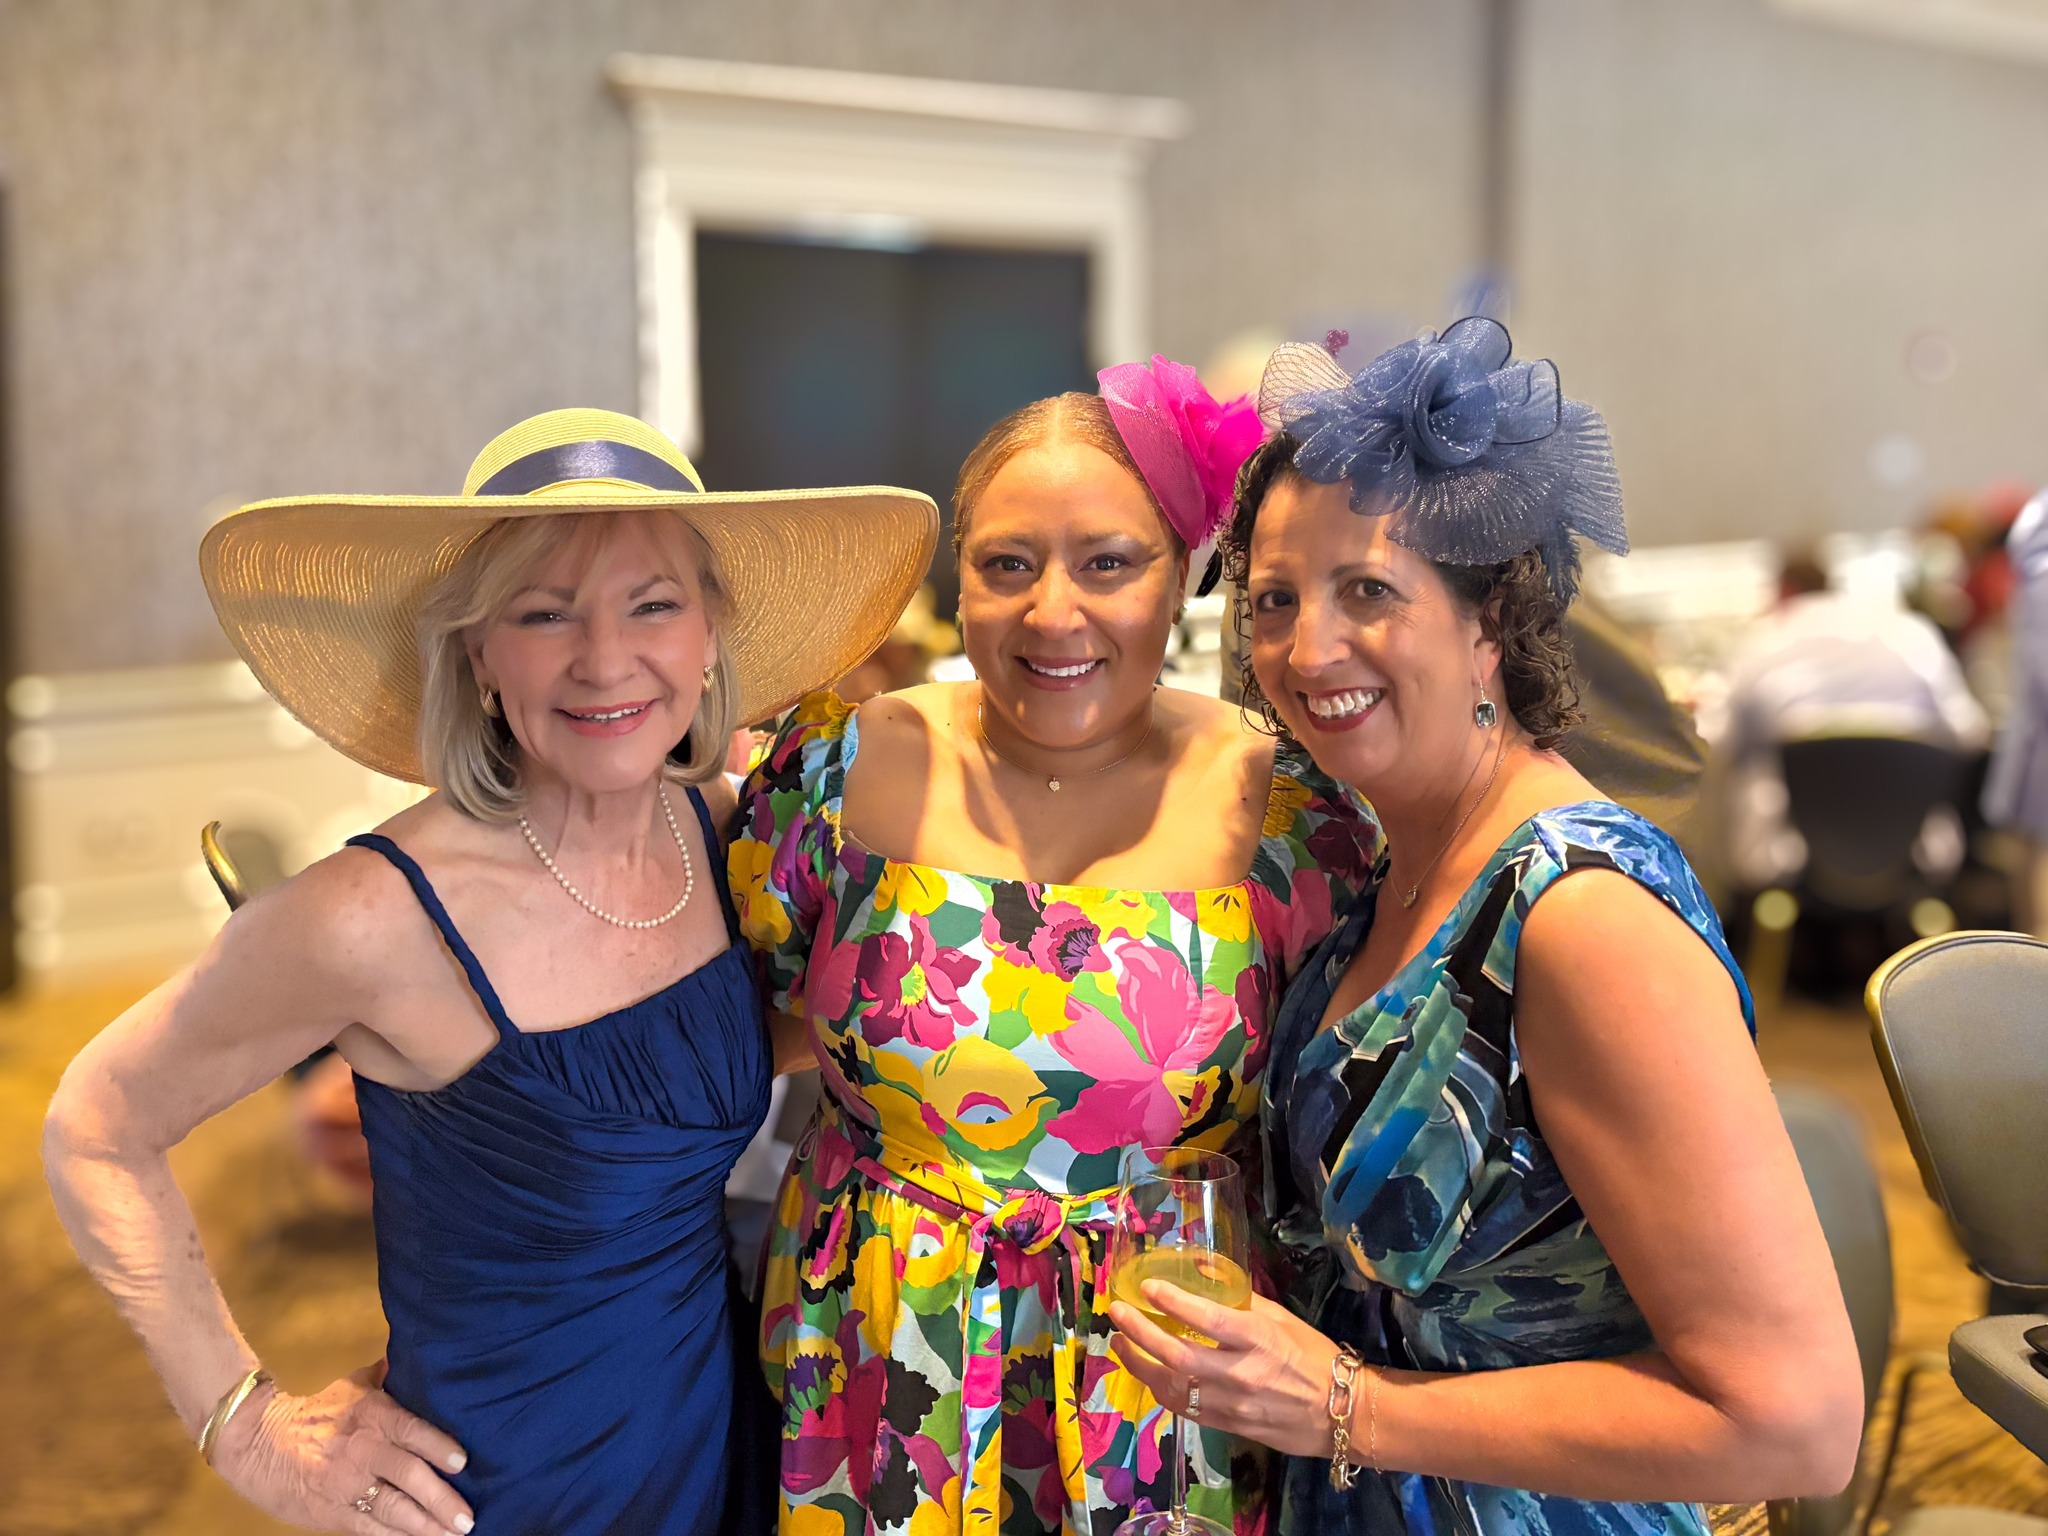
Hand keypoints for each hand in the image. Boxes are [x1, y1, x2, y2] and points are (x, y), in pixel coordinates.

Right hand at [211, 1364, 474, 1534]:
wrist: (255, 1443)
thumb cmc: (312, 1413)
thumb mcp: (350, 1386)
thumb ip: (385, 1376)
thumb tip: (410, 1356)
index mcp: (372, 1417)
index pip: (413, 1432)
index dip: (439, 1447)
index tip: (463, 1463)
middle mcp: (364, 1452)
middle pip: (409, 1476)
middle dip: (442, 1499)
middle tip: (467, 1517)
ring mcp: (348, 1486)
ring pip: (394, 1510)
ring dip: (426, 1527)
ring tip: (453, 1534)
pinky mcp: (333, 1514)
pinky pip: (370, 1530)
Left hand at [1109, 1281, 1361, 1461]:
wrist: (1342, 1413)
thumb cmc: (1312, 1355)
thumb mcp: (1280, 1316)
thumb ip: (1238, 1296)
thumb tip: (1198, 1269)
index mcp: (1257, 1339)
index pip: (1207, 1318)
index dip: (1172, 1301)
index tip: (1147, 1286)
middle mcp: (1240, 1373)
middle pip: (1176, 1356)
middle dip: (1139, 1333)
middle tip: (1116, 1314)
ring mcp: (1231, 1405)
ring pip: (1172, 1387)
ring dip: (1140, 1364)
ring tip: (1120, 1344)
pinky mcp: (1227, 1426)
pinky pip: (1184, 1408)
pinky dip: (1161, 1389)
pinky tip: (1148, 1372)